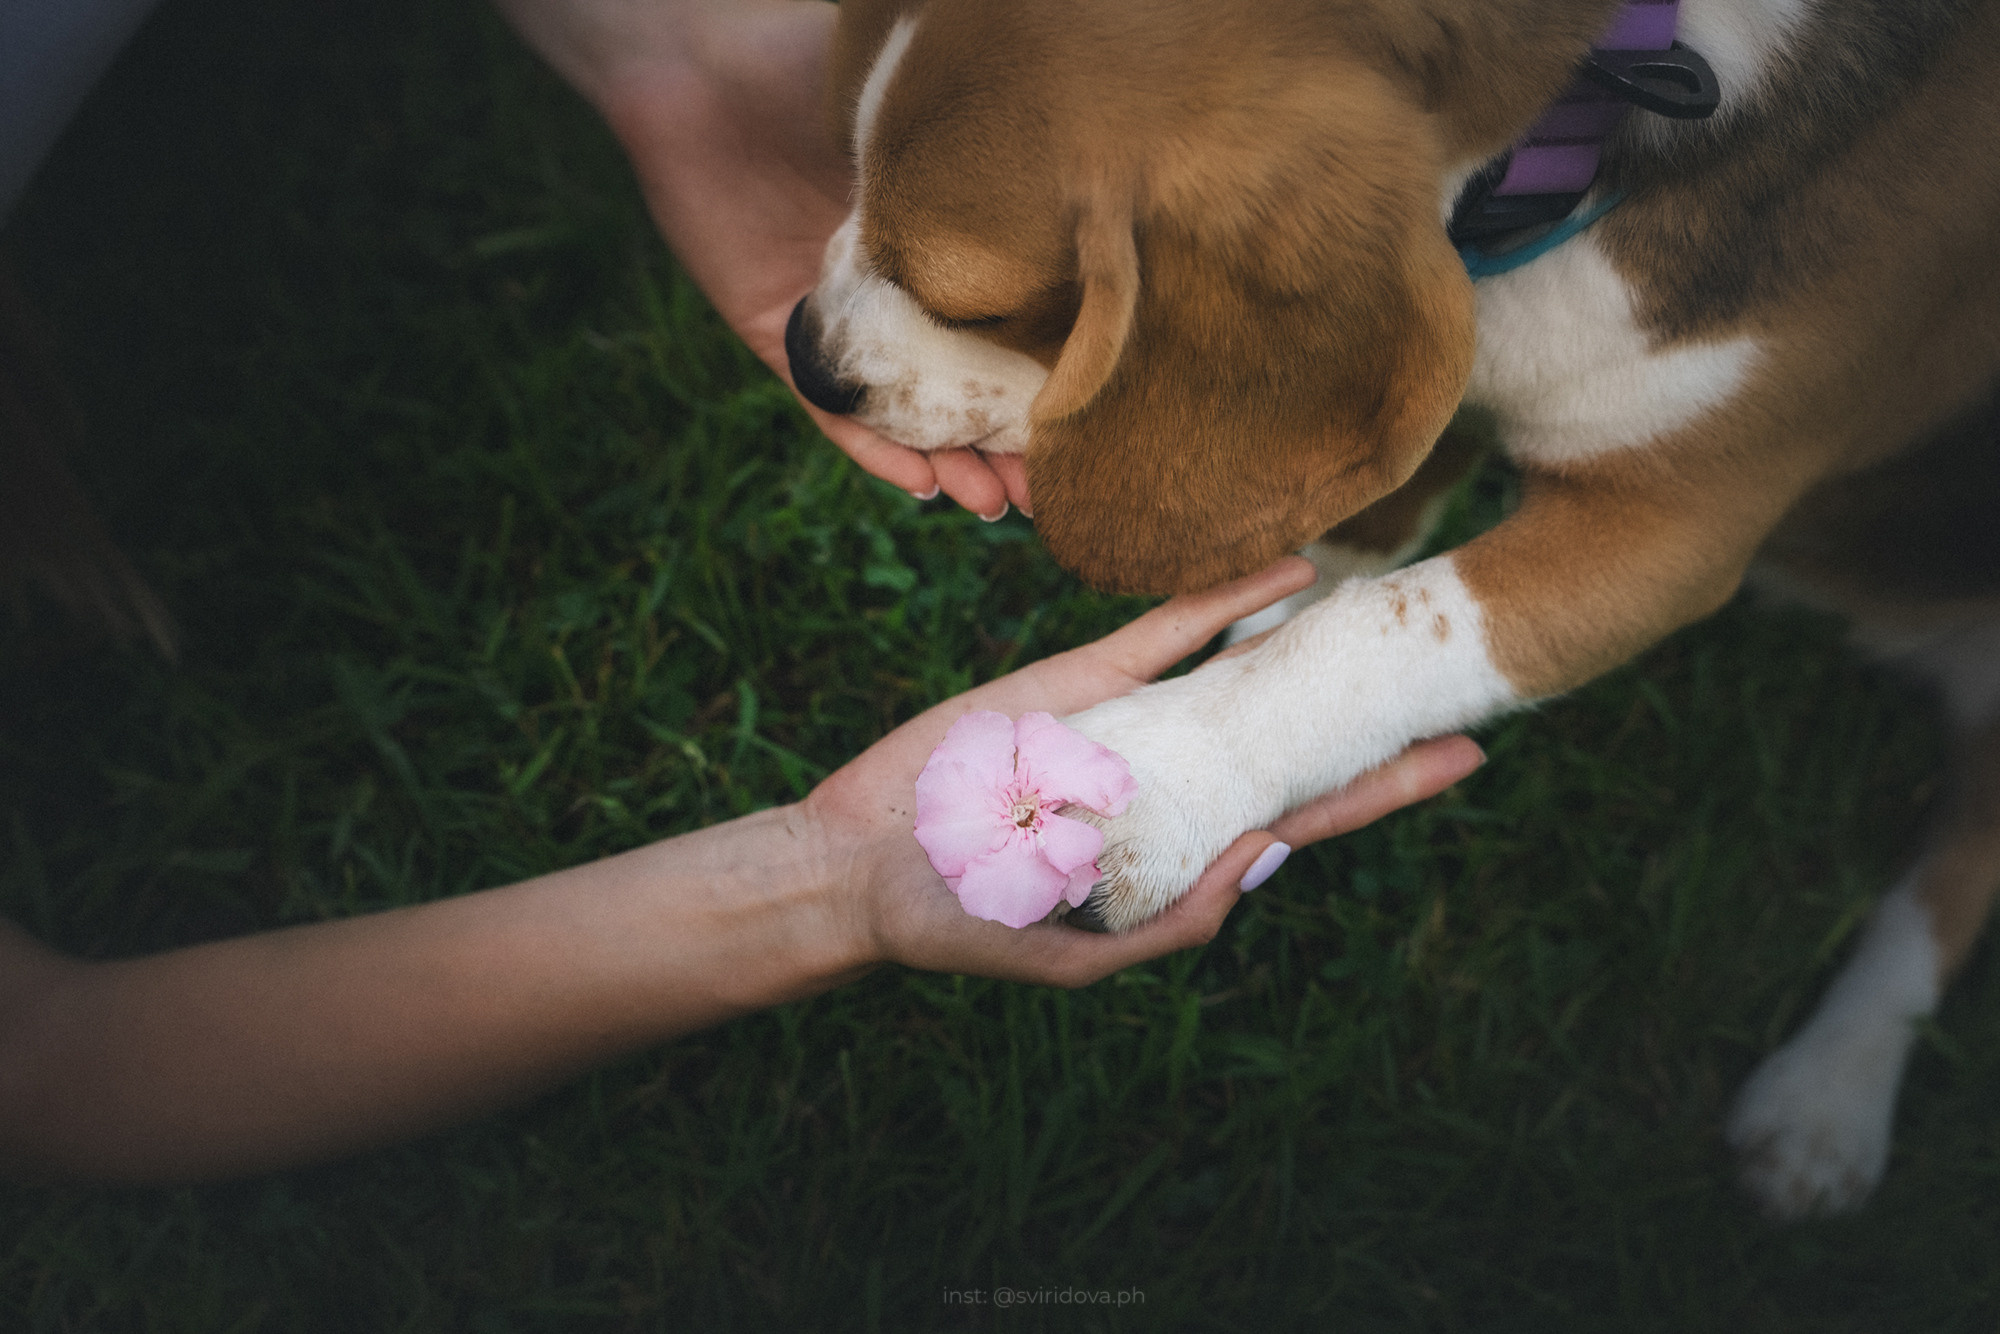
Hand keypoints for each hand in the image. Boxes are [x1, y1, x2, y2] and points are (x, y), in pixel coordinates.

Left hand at [493, 0, 1031, 517]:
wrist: (703, 76)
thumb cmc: (806, 73)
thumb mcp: (914, 122)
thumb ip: (980, 165)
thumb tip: (1078, 170)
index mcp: (934, 244)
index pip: (999, 328)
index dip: (1040, 377)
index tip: (1092, 417)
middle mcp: (893, 294)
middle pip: (956, 388)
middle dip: (1004, 443)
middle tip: (1049, 489)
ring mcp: (835, 324)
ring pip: (899, 414)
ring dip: (948, 464)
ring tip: (994, 504)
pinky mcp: (776, 337)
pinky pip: (831, 409)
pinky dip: (874, 450)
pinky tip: (922, 483)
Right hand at [804, 557, 1484, 985]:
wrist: (863, 858)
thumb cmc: (963, 922)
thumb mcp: (1076, 953)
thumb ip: (1173, 920)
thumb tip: (1273, 856)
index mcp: (1183, 846)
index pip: (1306, 815)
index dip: (1383, 788)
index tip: (1461, 756)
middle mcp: (1176, 778)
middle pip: (1296, 738)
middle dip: (1371, 713)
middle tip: (1452, 670)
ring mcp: (1134, 721)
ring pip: (1243, 672)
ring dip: (1309, 644)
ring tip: (1383, 606)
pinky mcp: (1082, 678)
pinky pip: (1167, 630)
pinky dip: (1226, 600)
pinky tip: (1287, 571)